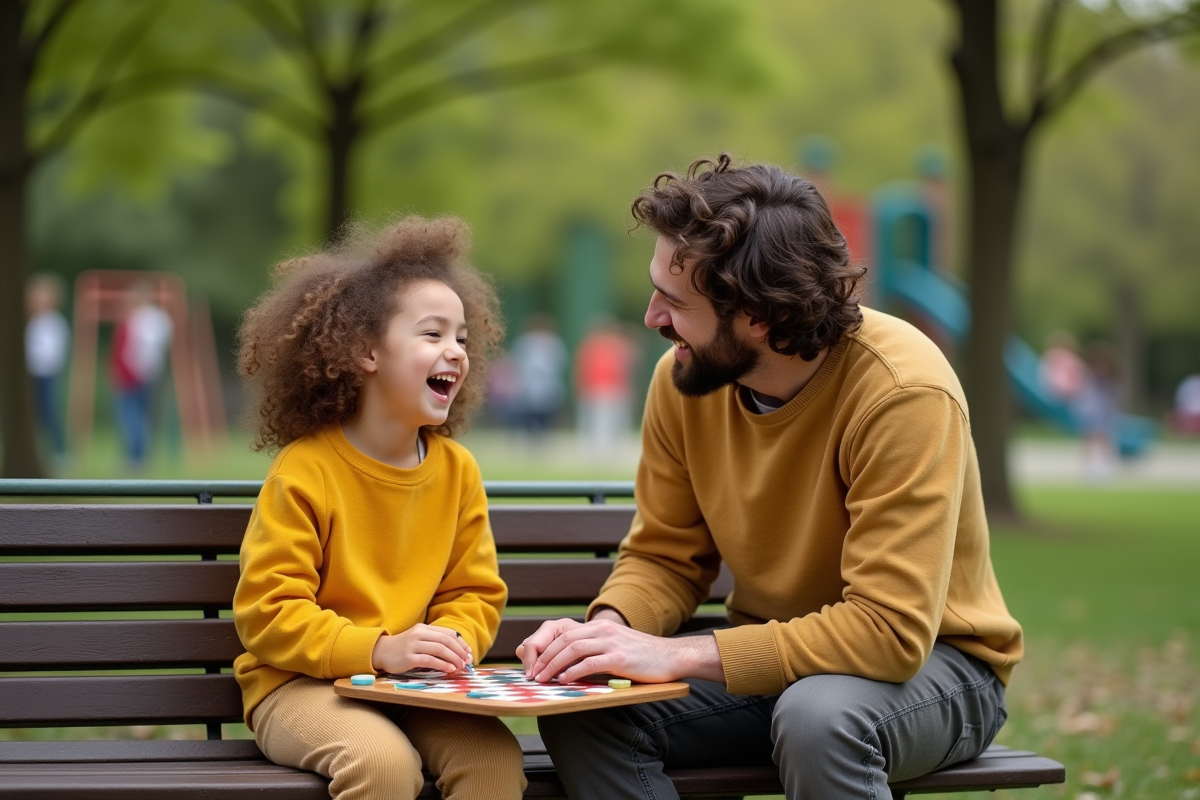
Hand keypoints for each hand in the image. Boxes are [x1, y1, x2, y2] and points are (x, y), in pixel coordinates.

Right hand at [371, 624, 471, 674]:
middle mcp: (419, 634)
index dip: (461, 643)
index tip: (469, 653)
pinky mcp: (408, 658)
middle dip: (460, 651)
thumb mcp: (418, 639)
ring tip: (461, 666)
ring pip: (439, 649)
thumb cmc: (403, 648)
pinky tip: (450, 669)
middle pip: (446, 640)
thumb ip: (434, 642)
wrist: (380, 652)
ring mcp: (413, 645)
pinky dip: (442, 665)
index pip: (448, 633)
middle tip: (467, 661)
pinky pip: (429, 660)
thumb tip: (457, 652)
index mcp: (424, 628)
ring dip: (453, 658)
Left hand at [517, 616, 723, 684]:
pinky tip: (564, 680)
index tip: (533, 663)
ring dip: (553, 665)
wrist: (672, 656)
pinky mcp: (619, 658)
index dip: (544, 646)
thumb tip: (566, 665)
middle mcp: (603, 630)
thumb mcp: (614, 646)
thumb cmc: (643, 656)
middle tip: (532, 674)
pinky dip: (573, 671)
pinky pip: (589, 663)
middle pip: (563, 639)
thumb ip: (592, 649)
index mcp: (599, 627)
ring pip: (572, 649)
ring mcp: (611, 642)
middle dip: (543, 657)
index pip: (562, 631)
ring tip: (542, 678)